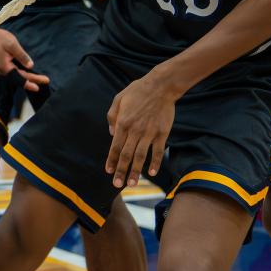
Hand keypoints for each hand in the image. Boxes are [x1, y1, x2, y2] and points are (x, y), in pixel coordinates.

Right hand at [0, 28, 49, 92]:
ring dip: (28, 79)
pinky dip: (22, 75)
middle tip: (46, 80)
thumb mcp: (12, 45)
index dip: (34, 79)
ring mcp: (2, 69)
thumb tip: (31, 66)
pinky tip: (28, 74)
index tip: (44, 81)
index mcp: (6, 67)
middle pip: (20, 79)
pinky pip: (14, 73)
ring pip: (17, 77)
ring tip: (39, 79)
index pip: (22, 77)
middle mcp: (3, 71)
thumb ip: (22, 56)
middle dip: (33, 80)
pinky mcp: (3, 66)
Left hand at [105, 71, 178, 187]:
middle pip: (126, 155)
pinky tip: (151, 173)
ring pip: (141, 156)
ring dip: (136, 171)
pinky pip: (157, 151)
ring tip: (132, 184)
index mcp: (123, 123)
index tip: (108, 171)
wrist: (161, 86)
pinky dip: (155, 163)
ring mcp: (149, 133)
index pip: (115, 146)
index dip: (111, 160)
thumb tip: (111, 133)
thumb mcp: (118, 99)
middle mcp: (135, 130)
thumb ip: (112, 116)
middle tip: (117, 185)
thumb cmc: (138, 91)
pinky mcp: (162, 133)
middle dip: (121, 171)